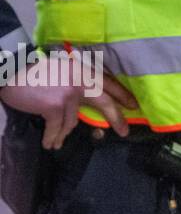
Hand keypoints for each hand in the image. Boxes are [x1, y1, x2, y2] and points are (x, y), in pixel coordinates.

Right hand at [0, 51, 137, 149]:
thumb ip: (78, 82)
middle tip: (125, 131)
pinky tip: (49, 143)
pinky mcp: (56, 106)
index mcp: (84, 70)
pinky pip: (57, 127)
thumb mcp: (64, 70)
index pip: (110, 83)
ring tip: (57, 142)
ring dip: (64, 133)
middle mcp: (82, 81)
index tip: (134, 105)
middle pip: (105, 102)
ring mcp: (70, 94)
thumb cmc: (35, 72)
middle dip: (117, 118)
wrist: (13, 70)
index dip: (123, 95)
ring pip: (73, 120)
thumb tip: (87, 103)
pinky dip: (52, 137)